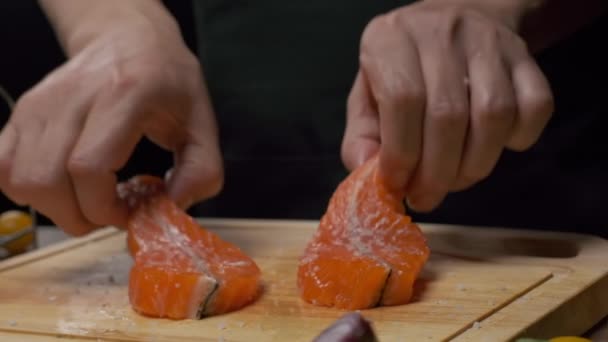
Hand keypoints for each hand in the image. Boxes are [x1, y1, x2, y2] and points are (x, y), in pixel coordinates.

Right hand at [0, 9, 222, 235]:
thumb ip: (202, 171)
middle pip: (46, 180)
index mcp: (125, 95)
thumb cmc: (167, 80)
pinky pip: (3, 167)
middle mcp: (73, 97)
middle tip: (108, 212)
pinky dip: (27, 191)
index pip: (88, 166)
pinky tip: (61, 187)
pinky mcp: (22, 113)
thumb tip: (174, 208)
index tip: (127, 212)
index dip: (103, 206)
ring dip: (53, 208)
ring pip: (20, 179)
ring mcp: (40, 104)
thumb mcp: (203, 123)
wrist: (128, 39)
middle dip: (79, 216)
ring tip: (87, 200)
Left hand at [341, 0, 553, 210]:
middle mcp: (440, 32)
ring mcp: (488, 40)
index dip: (401, 153)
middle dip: (437, 174)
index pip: (402, 100)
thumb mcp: (366, 97)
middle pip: (448, 114)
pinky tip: (494, 148)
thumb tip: (368, 174)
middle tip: (425, 197)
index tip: (398, 185)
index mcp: (390, 39)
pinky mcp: (525, 55)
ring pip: (494, 114)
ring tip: (455, 179)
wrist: (452, 22)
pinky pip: (536, 106)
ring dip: (474, 165)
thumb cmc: (402, 71)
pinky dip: (519, 140)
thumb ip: (361, 138)